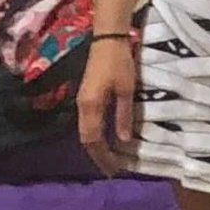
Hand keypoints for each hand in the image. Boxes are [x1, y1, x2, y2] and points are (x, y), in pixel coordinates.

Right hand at [77, 38, 136, 175]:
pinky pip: (88, 124)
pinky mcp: (86, 97)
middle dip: (99, 156)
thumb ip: (123, 115)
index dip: (103, 157)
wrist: (107, 39)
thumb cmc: (119, 62)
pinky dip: (96, 136)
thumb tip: (124, 141)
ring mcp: (82, 102)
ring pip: (86, 132)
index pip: (94, 140)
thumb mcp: (126, 90)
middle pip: (87, 139)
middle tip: (112, 170)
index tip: (114, 170)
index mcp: (91, 107)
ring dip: (97, 147)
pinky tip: (106, 140)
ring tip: (109, 160)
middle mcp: (82, 107)